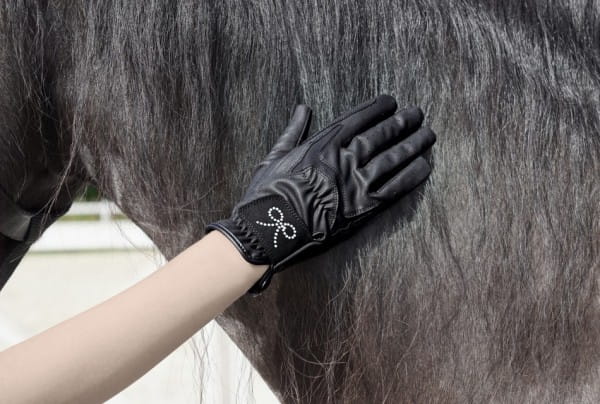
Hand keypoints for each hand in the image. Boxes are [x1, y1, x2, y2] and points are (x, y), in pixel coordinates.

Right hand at [206, 95, 435, 293]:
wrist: (270, 231)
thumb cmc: (267, 195)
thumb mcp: (273, 157)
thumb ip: (292, 131)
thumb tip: (303, 108)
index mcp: (322, 145)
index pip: (357, 119)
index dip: (377, 108)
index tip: (392, 101)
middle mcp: (343, 160)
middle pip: (380, 135)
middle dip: (401, 122)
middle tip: (418, 113)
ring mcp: (356, 184)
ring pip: (392, 158)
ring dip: (413, 144)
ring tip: (428, 134)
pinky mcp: (364, 209)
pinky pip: (395, 188)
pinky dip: (412, 176)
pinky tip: (425, 165)